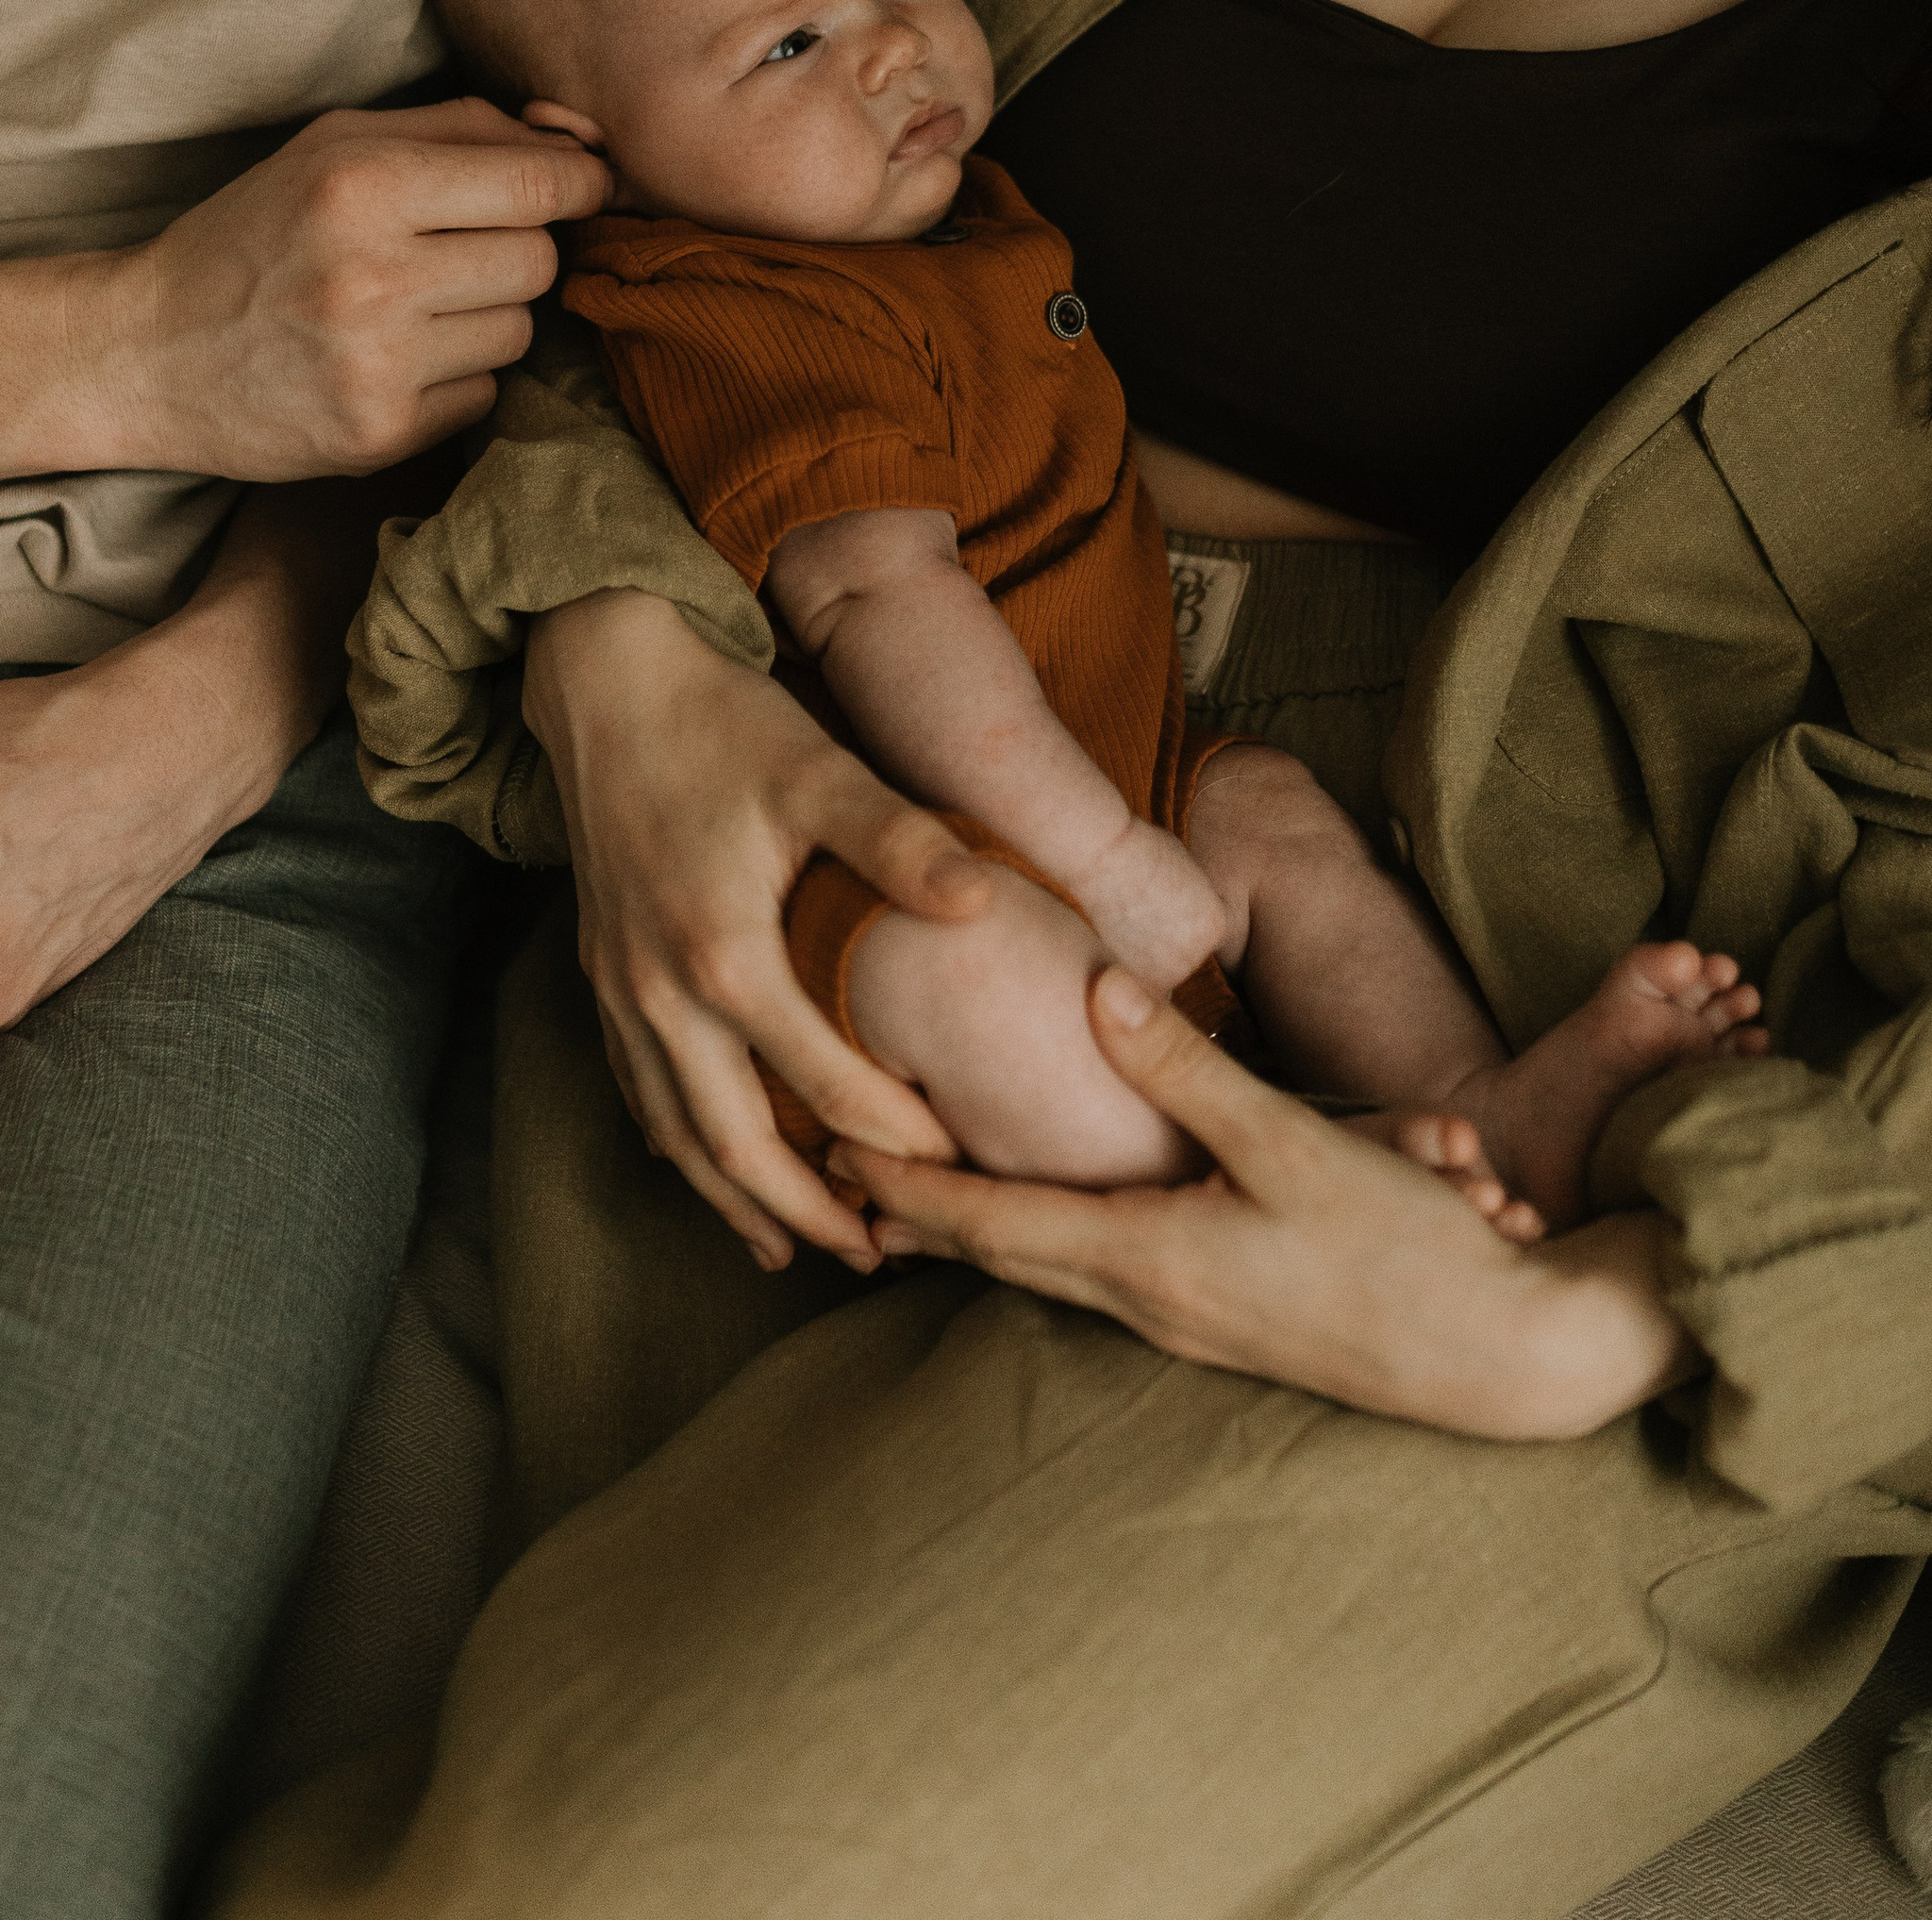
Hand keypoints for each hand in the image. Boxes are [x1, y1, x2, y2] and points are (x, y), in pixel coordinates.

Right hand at [91, 97, 608, 478]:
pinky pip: (484, 396)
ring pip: (521, 332)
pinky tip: (391, 363)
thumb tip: (577, 144)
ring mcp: (377, 363)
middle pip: (540, 261)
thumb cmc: (254, 233)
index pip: (538, 183)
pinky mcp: (379, 434)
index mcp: (363, 183)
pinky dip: (455, 380)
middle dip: (517, 251)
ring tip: (410, 309)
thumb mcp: (334, 147)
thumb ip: (458, 129)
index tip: (581, 189)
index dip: (581, 185)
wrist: (144, 351)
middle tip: (455, 253)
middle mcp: (372, 274)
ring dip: (486, 318)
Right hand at [524, 591, 991, 1272]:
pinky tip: (711, 1171)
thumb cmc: (723, 722)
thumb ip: (900, 844)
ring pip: (676, 1134)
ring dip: (735, 1200)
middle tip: (879, 1254)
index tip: (957, 1168)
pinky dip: (680, 1148)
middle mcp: (661, 993)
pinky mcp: (603, 976)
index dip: (893, 1136)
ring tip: (798, 1247)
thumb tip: (989, 903)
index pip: (821, 1085)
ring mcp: (621, 990)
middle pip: (734, 1145)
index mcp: (723, 956)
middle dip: (807, 1212)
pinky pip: (639, 1092)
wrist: (606, 678)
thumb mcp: (821, 772)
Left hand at [836, 967, 1700, 1438]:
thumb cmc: (1411, 1252)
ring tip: (920, 1209)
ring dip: (985, 1240)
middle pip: (1009, 1257)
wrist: (1516, 1358)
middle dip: (924, 1221)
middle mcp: (1157, 1304)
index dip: (910, 1190)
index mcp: (1154, 1257)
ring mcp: (1197, 1328)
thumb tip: (1094, 992)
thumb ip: (1189, 1070)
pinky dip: (1055, 1253)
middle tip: (841, 1182)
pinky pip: (1110, 1286)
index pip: (997, 1223)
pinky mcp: (1237, 1327)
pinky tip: (1060, 1233)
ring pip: (1057, 1276)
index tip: (834, 1158)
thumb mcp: (1295, 1144)